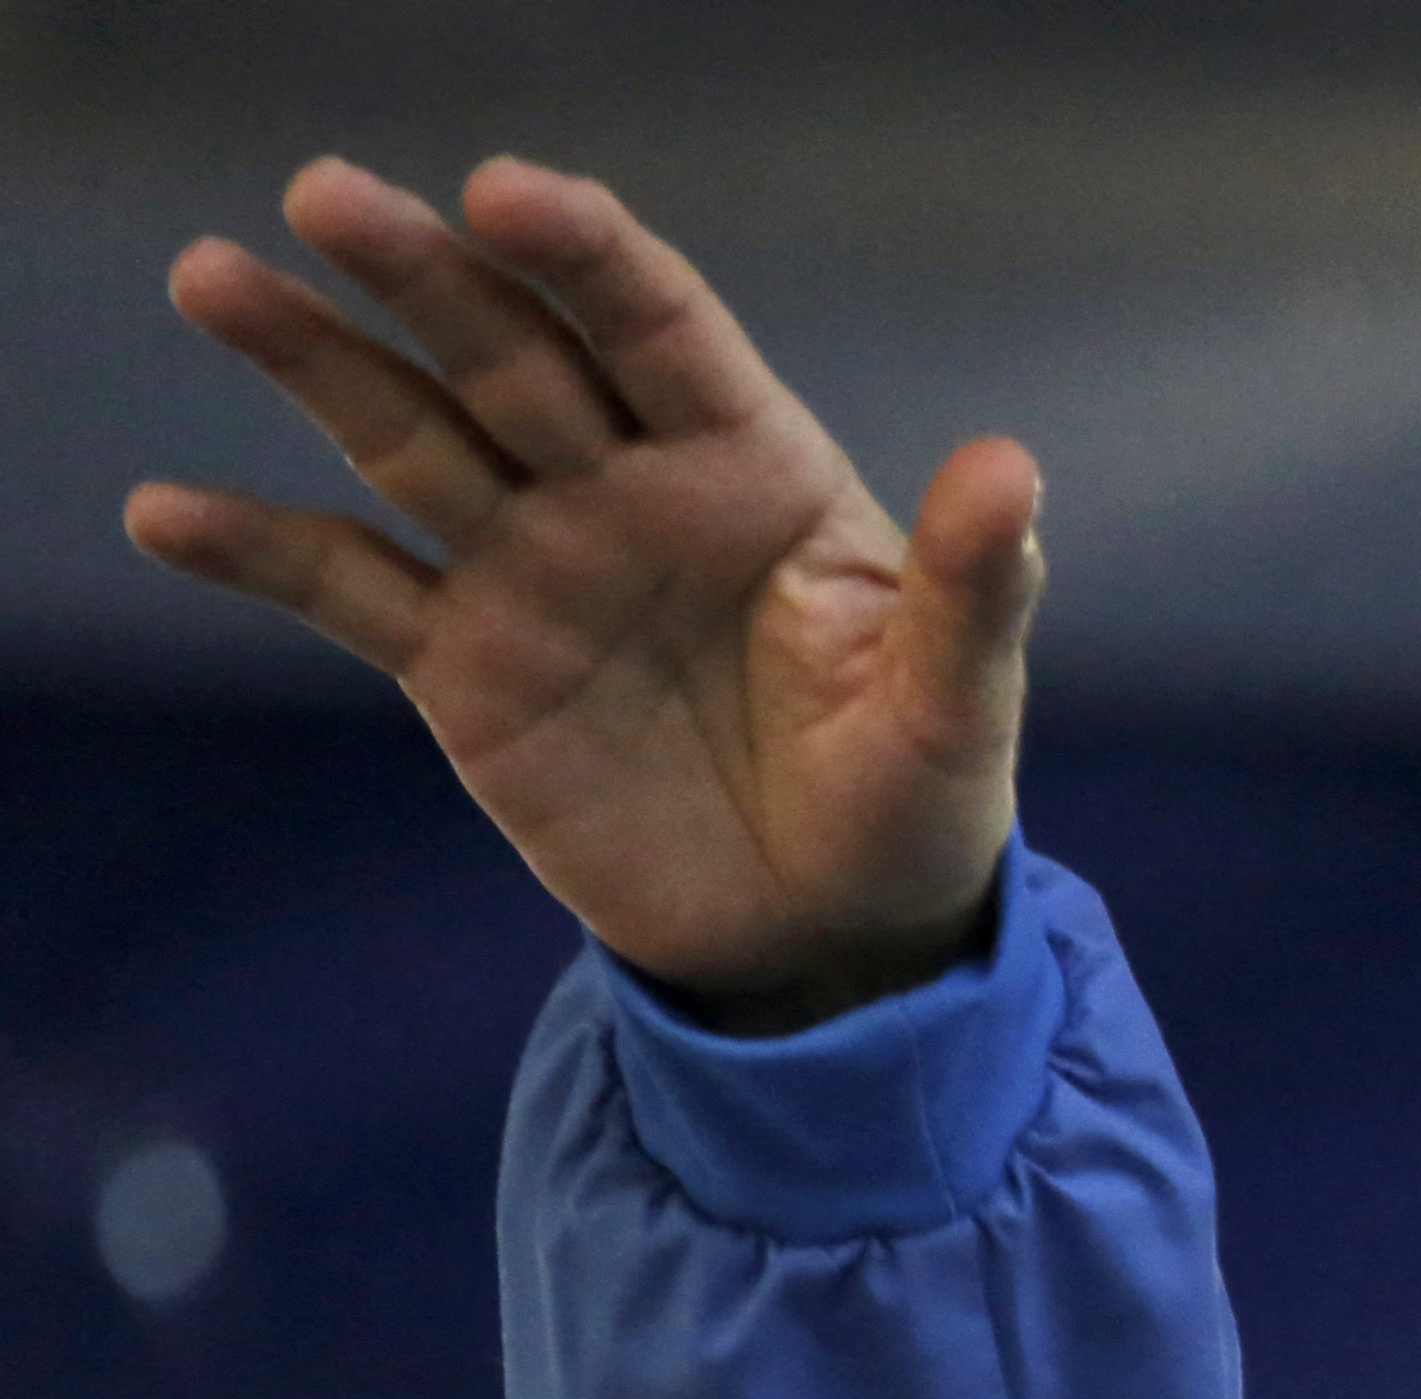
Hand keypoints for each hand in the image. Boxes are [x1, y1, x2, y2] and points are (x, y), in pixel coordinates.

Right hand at [124, 156, 1038, 1029]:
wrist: (832, 942)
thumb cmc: (914, 805)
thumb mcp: (959, 709)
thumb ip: (975, 590)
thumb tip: (1011, 467)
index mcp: (755, 469)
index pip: (661, 329)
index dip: (586, 256)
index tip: (510, 191)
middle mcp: (628, 490)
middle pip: (511, 354)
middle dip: (425, 273)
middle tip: (329, 193)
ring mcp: (535, 567)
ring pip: (410, 437)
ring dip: (312, 358)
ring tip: (215, 278)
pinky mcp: (465, 666)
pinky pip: (350, 591)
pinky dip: (259, 551)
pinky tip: (167, 512)